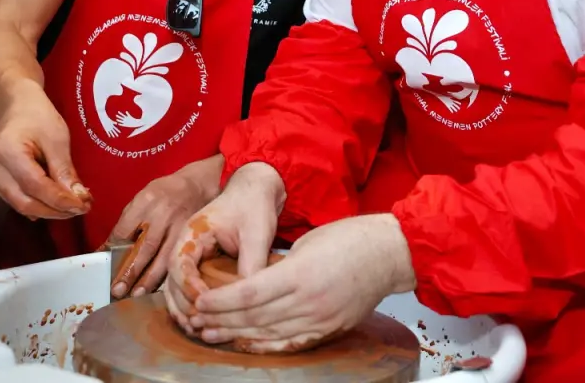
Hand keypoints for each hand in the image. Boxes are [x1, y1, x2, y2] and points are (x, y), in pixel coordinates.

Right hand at [0, 92, 91, 219]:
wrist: (17, 109)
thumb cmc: (38, 118)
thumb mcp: (57, 138)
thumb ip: (64, 169)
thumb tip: (78, 198)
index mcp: (6, 151)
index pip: (35, 185)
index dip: (59, 200)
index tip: (83, 206)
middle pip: (26, 201)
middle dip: (56, 210)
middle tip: (82, 208)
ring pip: (21, 205)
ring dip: (49, 210)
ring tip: (73, 205)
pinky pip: (17, 202)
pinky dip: (39, 205)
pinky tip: (56, 202)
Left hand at [108, 155, 223, 299]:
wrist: (197, 185)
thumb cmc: (164, 193)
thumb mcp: (142, 198)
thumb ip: (127, 221)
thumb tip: (108, 248)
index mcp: (146, 201)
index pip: (125, 229)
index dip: (113, 250)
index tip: (104, 267)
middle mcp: (163, 214)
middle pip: (145, 247)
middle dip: (131, 271)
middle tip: (118, 290)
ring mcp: (180, 227)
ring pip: (164, 257)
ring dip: (150, 279)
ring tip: (137, 295)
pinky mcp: (191, 237)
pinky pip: (178, 258)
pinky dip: (168, 275)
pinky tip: (160, 288)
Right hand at [163, 162, 284, 331]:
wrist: (257, 189)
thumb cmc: (254, 206)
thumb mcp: (256, 233)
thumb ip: (251, 263)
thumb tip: (249, 297)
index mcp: (192, 232)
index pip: (178, 265)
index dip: (188, 288)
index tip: (205, 304)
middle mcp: (186, 245)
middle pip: (171, 282)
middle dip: (183, 306)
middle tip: (199, 326)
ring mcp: (191, 255)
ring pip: (176, 288)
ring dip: (184, 310)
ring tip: (198, 330)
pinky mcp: (201, 264)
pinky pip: (189, 288)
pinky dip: (193, 305)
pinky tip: (205, 321)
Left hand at [189, 214, 416, 352]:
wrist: (388, 254)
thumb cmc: (350, 238)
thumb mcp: (307, 243)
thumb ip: (279, 268)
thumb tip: (252, 286)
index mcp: (300, 274)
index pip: (249, 293)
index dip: (221, 301)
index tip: (200, 301)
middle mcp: (308, 301)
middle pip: (254, 317)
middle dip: (221, 320)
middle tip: (196, 321)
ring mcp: (320, 319)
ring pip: (269, 333)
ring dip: (237, 335)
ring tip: (212, 335)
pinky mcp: (329, 329)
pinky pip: (291, 342)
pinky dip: (266, 345)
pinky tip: (247, 345)